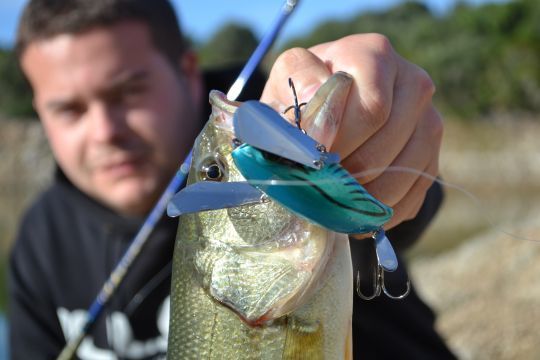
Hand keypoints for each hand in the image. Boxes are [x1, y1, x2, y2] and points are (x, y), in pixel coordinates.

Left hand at [261, 34, 441, 230]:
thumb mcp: (287, 81)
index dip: (342, 142)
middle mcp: (412, 81)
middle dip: (350, 170)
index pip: (372, 109)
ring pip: (405, 170)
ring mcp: (428, 120)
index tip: (313, 160)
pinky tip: (356, 212)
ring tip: (335, 203)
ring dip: (366, 196)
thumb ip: (296, 84)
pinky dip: (384, 211)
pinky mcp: (432, 154)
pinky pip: (415, 191)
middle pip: (389, 141)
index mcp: (373, 55)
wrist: (332, 110)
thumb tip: (315, 103)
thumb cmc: (304, 97)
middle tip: (321, 185)